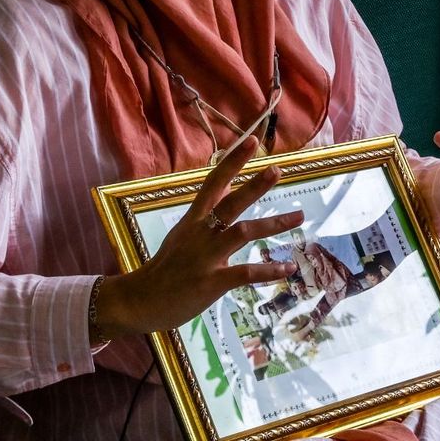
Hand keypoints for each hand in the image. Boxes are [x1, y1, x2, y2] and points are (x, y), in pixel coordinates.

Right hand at [94, 138, 301, 337]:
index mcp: (194, 219)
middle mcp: (200, 233)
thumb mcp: (184, 232)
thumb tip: (227, 186)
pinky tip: (289, 269)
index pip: (214, 182)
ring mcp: (206, 257)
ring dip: (273, 224)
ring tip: (299, 216)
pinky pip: (245, 273)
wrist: (140, 300)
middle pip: (229, 203)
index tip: (252, 141)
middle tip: (277, 170)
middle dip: (254, 186)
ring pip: (243, 232)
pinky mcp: (211, 282)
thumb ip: (207, 210)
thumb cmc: (166, 267)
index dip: (233, 161)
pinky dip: (269, 270)